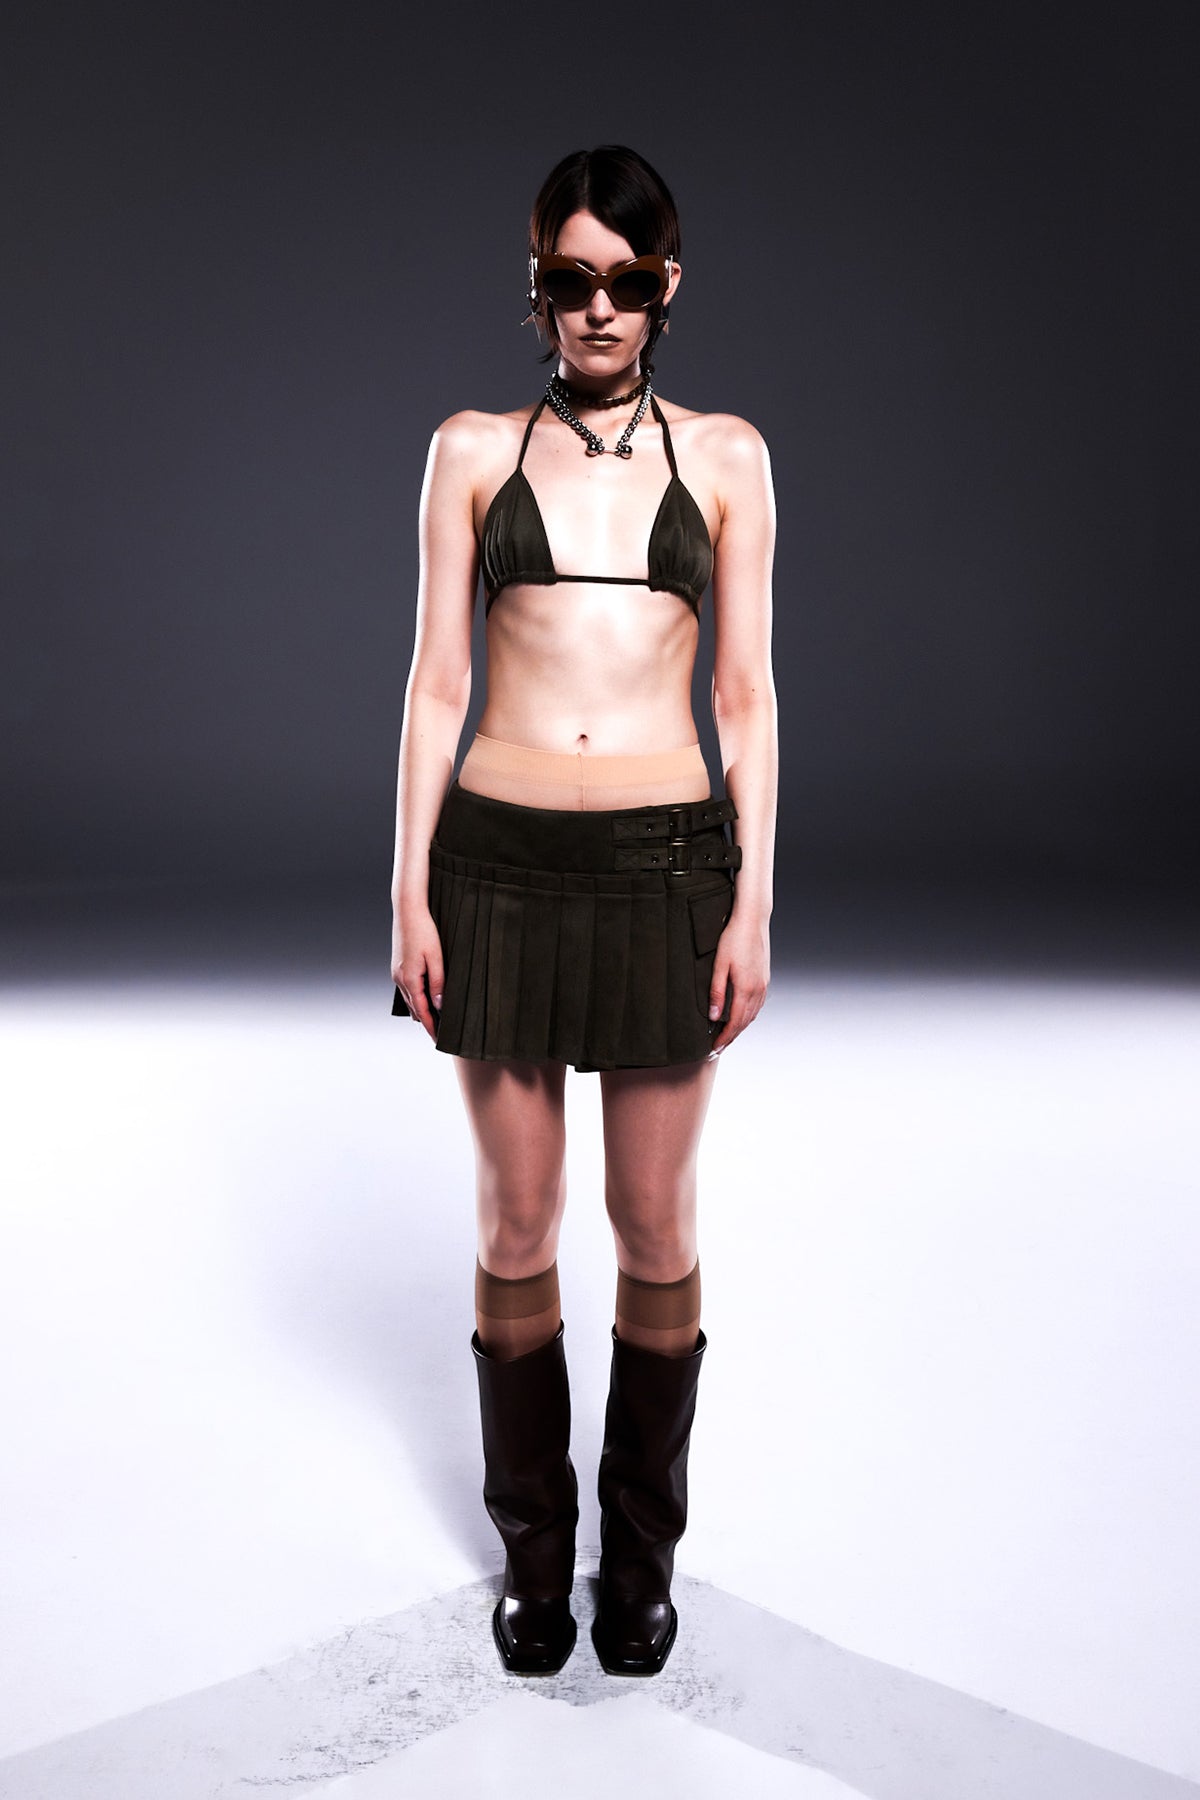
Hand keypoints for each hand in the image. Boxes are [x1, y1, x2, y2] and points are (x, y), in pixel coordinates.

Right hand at [392, 904, 444, 1040]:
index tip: (438, 1040)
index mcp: (410, 979)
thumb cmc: (424, 931)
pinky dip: (415, 998)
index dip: (431, 1026)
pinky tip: (424, 999)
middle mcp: (400, 978)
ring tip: (434, 1021)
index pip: (422, 1011)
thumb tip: (439, 1005)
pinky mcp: (398, 965)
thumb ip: (438, 983)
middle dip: (426, 1021)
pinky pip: (407, 988)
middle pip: (414, 1008)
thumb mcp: (437, 958)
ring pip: (409, 999)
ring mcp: (397, 972)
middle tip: (439, 1034)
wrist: (408, 910)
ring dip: (421, 1010)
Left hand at [708, 909, 769, 1053]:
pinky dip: (748, 1016)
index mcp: (745, 989)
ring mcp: (763, 985)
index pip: (734, 1023)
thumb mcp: (719, 965)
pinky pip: (757, 1005)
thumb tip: (714, 1016)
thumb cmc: (733, 939)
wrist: (753, 921)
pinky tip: (740, 1017)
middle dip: (731, 1037)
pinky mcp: (765, 979)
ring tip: (727, 1036)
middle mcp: (758, 990)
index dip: (724, 1038)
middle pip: (744, 1023)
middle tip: (718, 1048)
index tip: (714, 1049)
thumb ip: (716, 992)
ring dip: (740, 1028)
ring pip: (752, 1015)